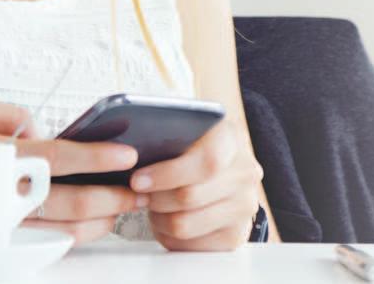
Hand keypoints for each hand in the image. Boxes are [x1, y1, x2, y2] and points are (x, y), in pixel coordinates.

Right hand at [0, 94, 143, 244]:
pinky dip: (68, 237)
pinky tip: (87, 227)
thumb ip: (9, 114)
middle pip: (73, 204)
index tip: (129, 155)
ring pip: (62, 232)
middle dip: (114, 199)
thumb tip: (41, 129)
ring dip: (98, 223)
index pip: (62, 157)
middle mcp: (1, 198)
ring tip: (121, 210)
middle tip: (140, 193)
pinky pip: (40, 246)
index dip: (100, 158)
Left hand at [129, 120, 263, 250]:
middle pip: (189, 197)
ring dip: (159, 218)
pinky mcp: (235, 235)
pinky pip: (189, 245)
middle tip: (138, 194)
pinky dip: (169, 235)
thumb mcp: (184, 127)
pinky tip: (166, 218)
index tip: (138, 180)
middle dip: (154, 198)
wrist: (222, 165)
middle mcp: (245, 173)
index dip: (168, 174)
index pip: (207, 161)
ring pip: (185, 224)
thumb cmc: (193, 144)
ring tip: (152, 205)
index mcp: (231, 138)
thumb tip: (129, 148)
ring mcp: (243, 205)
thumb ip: (164, 132)